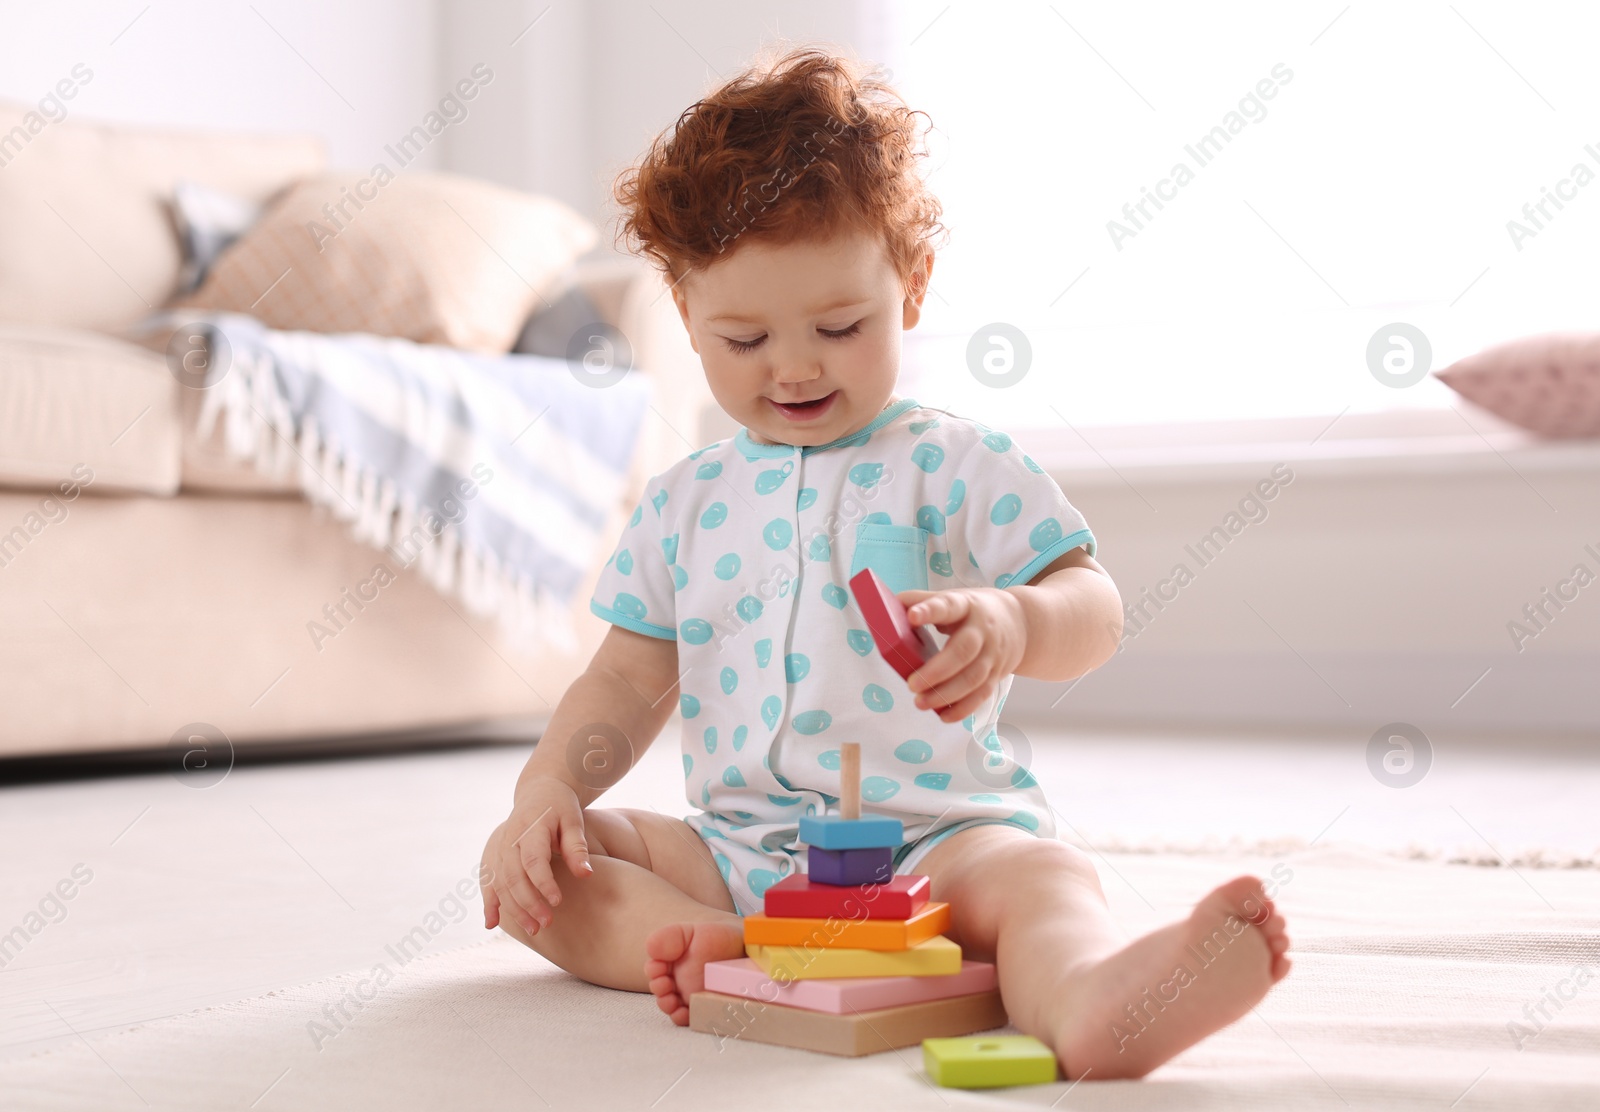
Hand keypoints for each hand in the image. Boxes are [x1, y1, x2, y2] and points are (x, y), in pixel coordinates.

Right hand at [480, 776, 593, 935]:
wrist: (539, 791)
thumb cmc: (561, 806)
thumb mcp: (573, 819)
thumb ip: (577, 846)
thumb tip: (586, 875)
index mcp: (530, 828)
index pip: (533, 860)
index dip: (543, 882)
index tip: (557, 901)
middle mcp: (509, 839)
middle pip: (513, 876)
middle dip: (528, 902)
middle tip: (547, 923)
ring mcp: (499, 849)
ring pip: (501, 883)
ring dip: (514, 909)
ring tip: (534, 930)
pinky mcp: (496, 856)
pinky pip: (489, 882)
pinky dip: (490, 903)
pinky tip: (492, 923)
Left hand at [897, 588, 1027, 722]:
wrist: (1020, 623)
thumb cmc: (974, 611)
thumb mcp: (954, 599)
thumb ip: (923, 600)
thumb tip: (888, 605)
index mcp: (966, 606)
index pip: (949, 606)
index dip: (931, 610)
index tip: (912, 616)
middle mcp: (982, 631)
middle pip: (963, 651)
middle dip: (937, 670)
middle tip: (911, 684)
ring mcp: (992, 655)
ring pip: (973, 678)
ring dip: (946, 694)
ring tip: (920, 702)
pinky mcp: (996, 675)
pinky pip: (981, 695)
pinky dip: (963, 708)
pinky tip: (944, 716)